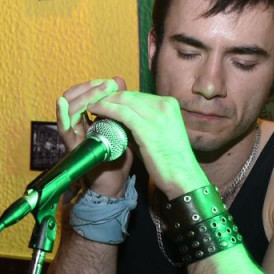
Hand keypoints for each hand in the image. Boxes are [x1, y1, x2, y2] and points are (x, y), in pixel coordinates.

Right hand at [57, 77, 133, 196]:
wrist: (116, 180)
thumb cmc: (117, 153)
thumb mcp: (120, 123)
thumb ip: (117, 102)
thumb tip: (117, 78)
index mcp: (86, 118)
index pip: (82, 94)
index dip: (94, 85)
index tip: (111, 83)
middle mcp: (76, 124)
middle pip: (72, 98)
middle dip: (89, 88)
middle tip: (107, 85)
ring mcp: (72, 134)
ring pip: (69, 109)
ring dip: (84, 97)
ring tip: (101, 90)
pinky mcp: (72, 146)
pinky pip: (63, 129)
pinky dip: (60, 114)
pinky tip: (62, 103)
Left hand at [86, 90, 203, 198]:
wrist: (182, 177)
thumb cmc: (168, 160)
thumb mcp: (157, 133)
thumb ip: (141, 123)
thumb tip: (120, 117)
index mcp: (169, 104)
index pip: (138, 96)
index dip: (118, 98)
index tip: (104, 102)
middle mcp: (164, 105)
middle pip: (129, 95)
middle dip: (109, 97)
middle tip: (93, 102)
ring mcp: (157, 114)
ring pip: (123, 100)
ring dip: (104, 101)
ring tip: (90, 106)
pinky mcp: (147, 127)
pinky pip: (121, 113)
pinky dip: (105, 109)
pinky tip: (94, 111)